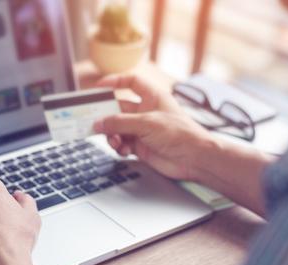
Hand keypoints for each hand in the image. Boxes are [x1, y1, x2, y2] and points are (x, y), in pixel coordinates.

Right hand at [93, 74, 213, 180]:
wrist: (194, 159)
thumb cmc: (179, 134)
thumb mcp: (147, 123)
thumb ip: (120, 122)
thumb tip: (99, 123)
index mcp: (152, 97)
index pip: (131, 82)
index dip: (115, 81)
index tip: (98, 87)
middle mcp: (145, 111)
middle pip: (118, 108)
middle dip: (106, 116)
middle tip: (93, 121)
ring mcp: (142, 129)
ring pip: (118, 128)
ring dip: (112, 134)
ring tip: (114, 141)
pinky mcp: (141, 146)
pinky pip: (122, 143)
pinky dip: (120, 147)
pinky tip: (124, 150)